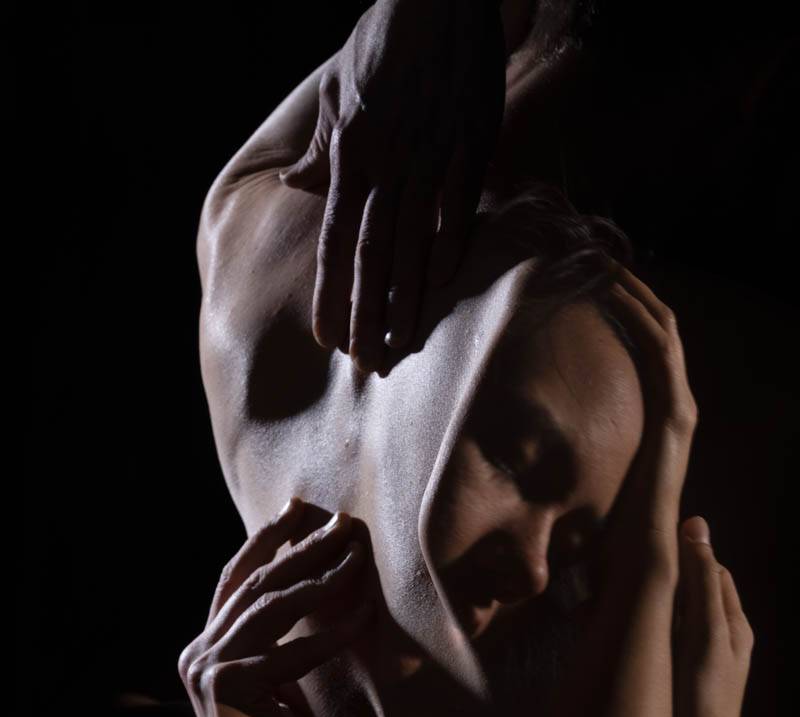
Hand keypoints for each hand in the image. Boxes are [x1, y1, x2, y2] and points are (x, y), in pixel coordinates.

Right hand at [177, 498, 373, 716]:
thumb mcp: (283, 682)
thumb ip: (278, 637)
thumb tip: (308, 573)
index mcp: (203, 652)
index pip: (234, 581)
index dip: (266, 541)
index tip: (298, 508)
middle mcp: (196, 658)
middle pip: (255, 586)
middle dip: (301, 549)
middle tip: (343, 524)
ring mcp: (207, 675)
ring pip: (270, 607)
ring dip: (320, 578)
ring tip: (357, 558)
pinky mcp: (230, 692)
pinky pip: (293, 651)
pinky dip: (332, 632)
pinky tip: (363, 614)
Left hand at [278, 0, 506, 373]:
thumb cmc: (382, 43)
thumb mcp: (337, 91)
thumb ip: (321, 148)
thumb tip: (297, 185)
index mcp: (352, 154)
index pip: (336, 240)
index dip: (331, 293)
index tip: (326, 336)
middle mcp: (388, 165)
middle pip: (372, 255)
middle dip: (366, 313)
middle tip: (365, 361)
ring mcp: (432, 158)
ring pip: (413, 244)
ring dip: (404, 299)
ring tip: (400, 344)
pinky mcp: (472, 147)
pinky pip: (459, 210)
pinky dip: (449, 251)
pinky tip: (440, 291)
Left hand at [592, 265, 698, 586]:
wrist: (643, 555)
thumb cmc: (618, 524)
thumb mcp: (601, 475)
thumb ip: (593, 453)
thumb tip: (555, 447)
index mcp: (663, 416)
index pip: (653, 349)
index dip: (631, 312)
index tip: (600, 286)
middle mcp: (677, 406)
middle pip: (662, 331)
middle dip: (634, 292)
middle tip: (603, 262)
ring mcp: (680, 408)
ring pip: (664, 332)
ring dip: (637, 294)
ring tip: (608, 266)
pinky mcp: (675, 416)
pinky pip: (660, 352)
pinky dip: (640, 317)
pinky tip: (615, 295)